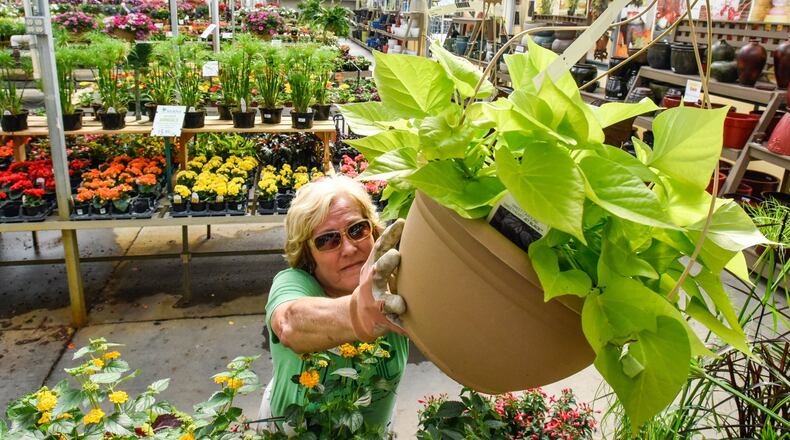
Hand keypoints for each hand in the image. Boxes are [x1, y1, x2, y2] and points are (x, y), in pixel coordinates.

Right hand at [349, 219, 406, 341]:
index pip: (380, 247)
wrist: (359, 314)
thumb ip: (389, 251)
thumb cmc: (375, 285)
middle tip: (396, 255)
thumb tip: (404, 223)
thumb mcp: (378, 266)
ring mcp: (376, 302)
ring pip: (385, 302)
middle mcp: (372, 283)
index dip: (389, 235)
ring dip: (394, 302)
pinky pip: (396, 323)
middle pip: (378, 270)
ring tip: (401, 305)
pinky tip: (411, 330)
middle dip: (387, 263)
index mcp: (374, 266)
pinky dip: (404, 326)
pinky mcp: (383, 320)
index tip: (401, 222)